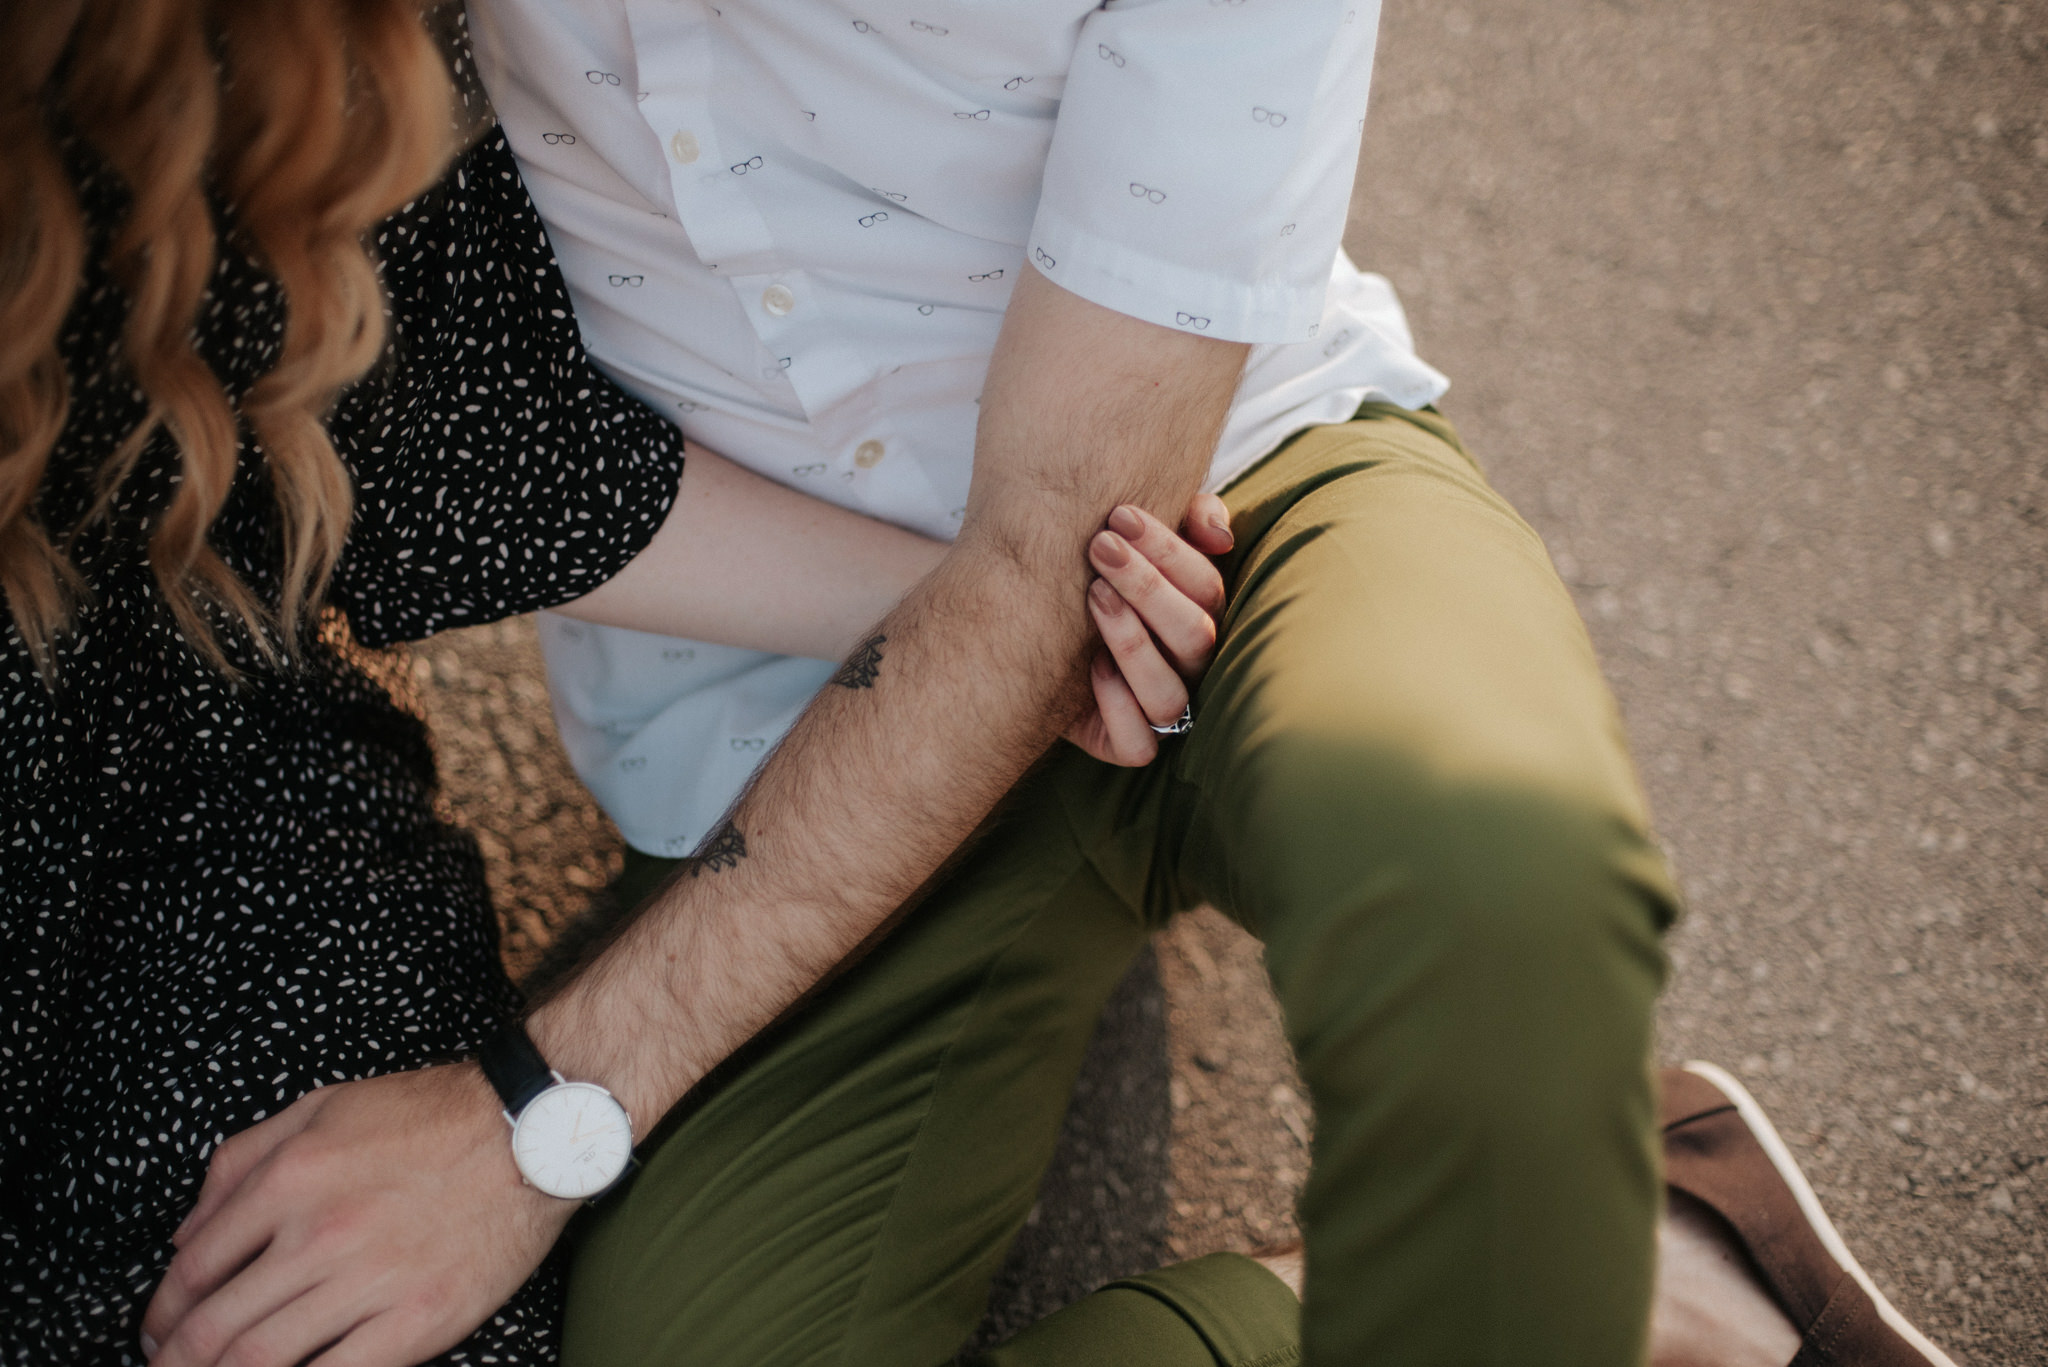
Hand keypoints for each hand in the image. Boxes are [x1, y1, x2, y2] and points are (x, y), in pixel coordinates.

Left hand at [141, 1066, 568, 1366]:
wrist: (530, 1132)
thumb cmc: (431, 1116)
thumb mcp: (323, 1107)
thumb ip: (242, 1159)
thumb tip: (187, 1230)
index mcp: (289, 1179)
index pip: (193, 1269)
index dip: (160, 1314)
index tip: (156, 1333)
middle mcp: (319, 1234)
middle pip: (215, 1327)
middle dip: (176, 1362)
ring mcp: (369, 1281)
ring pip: (260, 1361)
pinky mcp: (417, 1320)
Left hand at [1063, 491, 1231, 765]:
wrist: (1030, 625)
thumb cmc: (1095, 571)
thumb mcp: (1138, 535)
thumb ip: (1189, 515)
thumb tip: (1218, 536)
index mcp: (1201, 615)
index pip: (1208, 587)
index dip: (1169, 551)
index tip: (1120, 515)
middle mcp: (1189, 667)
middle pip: (1196, 637)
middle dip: (1147, 587)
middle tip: (1099, 546)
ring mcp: (1160, 709)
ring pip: (1169, 696)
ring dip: (1133, 642)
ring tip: (1092, 594)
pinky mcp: (1123, 742)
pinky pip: (1137, 744)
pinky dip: (1116, 706)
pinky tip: (1089, 664)